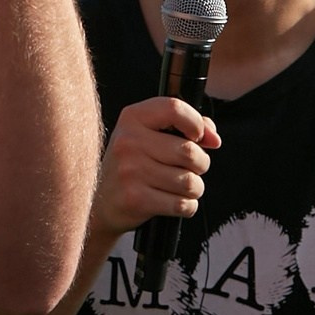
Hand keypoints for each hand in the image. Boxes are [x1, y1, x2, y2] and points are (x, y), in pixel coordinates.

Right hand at [90, 96, 221, 238]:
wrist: (100, 202)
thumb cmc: (132, 165)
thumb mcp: (148, 136)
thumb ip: (183, 126)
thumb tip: (213, 138)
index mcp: (132, 118)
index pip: (174, 108)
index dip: (196, 123)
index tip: (200, 137)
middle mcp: (128, 142)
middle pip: (189, 151)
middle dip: (201, 164)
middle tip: (190, 168)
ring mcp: (130, 171)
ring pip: (190, 182)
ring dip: (194, 188)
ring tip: (180, 187)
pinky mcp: (135, 199)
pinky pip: (182, 204)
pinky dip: (187, 206)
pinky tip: (172, 202)